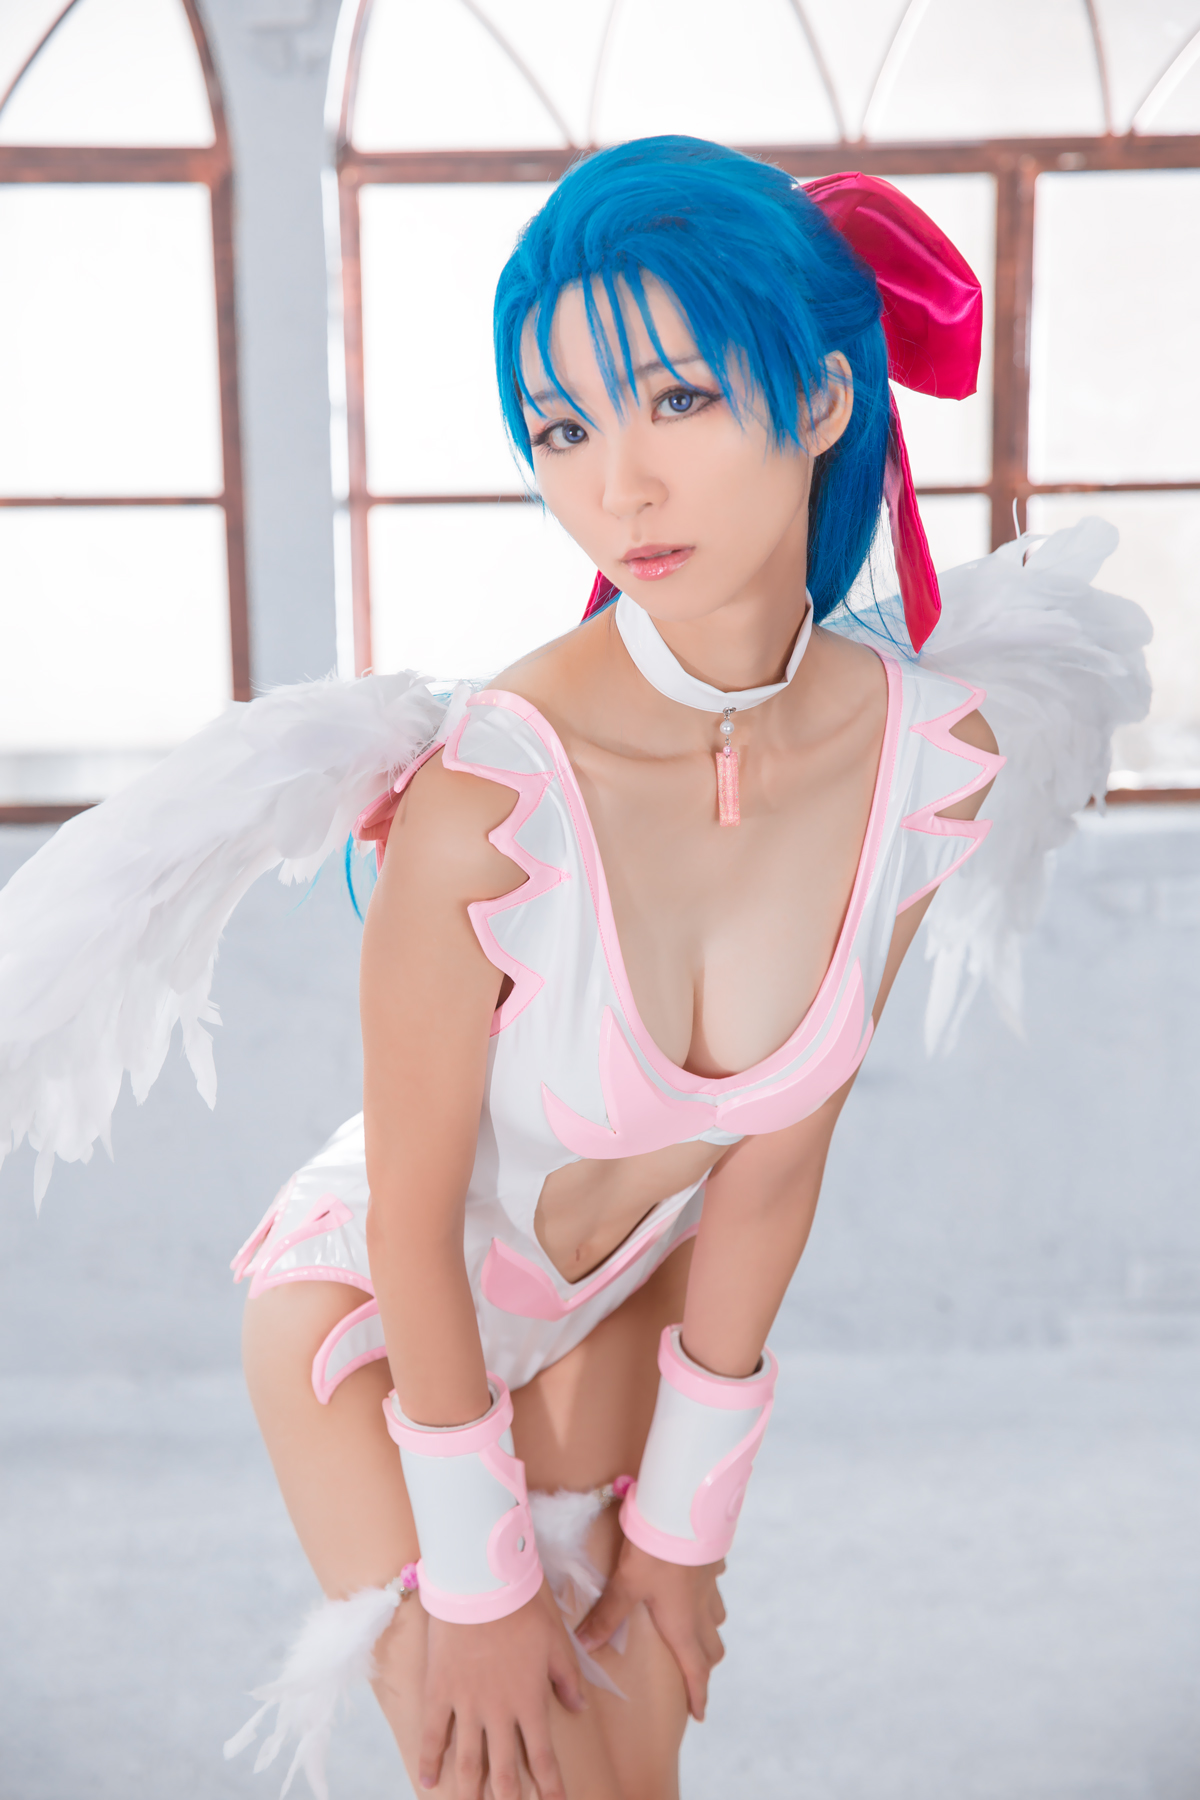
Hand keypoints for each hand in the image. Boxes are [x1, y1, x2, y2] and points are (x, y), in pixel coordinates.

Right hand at [419, 1582, 586, 1798]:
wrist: (479, 1585)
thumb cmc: (522, 1609)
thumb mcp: (555, 1642)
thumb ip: (567, 1679)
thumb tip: (578, 1708)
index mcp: (529, 1702)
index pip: (542, 1758)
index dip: (550, 1787)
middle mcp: (498, 1713)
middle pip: (504, 1772)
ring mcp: (467, 1706)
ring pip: (469, 1763)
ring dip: (471, 1793)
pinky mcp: (440, 1692)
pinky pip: (434, 1734)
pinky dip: (429, 1760)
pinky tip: (427, 1781)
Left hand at [575, 1540, 725, 1719]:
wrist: (685, 1509)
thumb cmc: (656, 1551)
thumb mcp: (626, 1584)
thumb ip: (607, 1616)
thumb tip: (585, 1646)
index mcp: (683, 1624)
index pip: (696, 1670)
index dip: (698, 1695)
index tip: (699, 1714)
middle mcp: (701, 1609)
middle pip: (712, 1648)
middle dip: (704, 1665)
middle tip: (693, 1673)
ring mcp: (711, 1584)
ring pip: (716, 1617)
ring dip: (708, 1629)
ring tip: (694, 1630)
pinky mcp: (713, 1559)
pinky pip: (713, 1583)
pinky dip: (707, 1591)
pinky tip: (695, 1581)